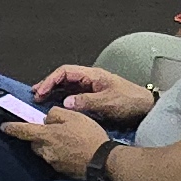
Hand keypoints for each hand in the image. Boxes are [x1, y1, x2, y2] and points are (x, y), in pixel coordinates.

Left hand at [13, 103, 111, 177]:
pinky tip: (72, 151)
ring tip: (66, 141)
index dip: (12, 128)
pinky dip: (59, 154)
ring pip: (44, 151)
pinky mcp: (61, 171)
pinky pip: (55, 159)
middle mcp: (46, 151)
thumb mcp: (74, 116)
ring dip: (49, 146)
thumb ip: (56, 114)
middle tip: (53, 131)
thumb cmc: (89, 136)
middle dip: (38, 137)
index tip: (3, 127)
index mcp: (47, 135)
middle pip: (34, 142)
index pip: (23, 131)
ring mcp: (53, 162)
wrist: (102, 161)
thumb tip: (47, 119)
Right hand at [35, 65, 154, 125]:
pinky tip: (54, 104)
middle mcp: (90, 78)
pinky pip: (73, 93)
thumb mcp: (108, 103)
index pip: (66, 71)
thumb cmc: (130, 102)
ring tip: (39, 99)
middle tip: (34, 95)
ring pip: (67, 85)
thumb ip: (87, 102)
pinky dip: (62, 97)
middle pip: (64, 77)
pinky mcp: (94, 96)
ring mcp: (91, 86)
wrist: (146, 108)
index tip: (40, 92)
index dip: (50, 80)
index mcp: (93, 75)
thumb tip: (65, 102)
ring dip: (53, 91)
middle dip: (48, 84)